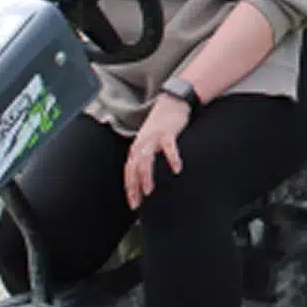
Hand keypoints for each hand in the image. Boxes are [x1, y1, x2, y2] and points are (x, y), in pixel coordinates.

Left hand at [123, 94, 188, 209]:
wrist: (172, 102)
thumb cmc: (163, 125)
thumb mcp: (151, 141)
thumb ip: (148, 156)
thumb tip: (149, 177)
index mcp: (137, 148)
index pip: (129, 172)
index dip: (130, 189)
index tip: (134, 204)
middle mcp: (142, 144)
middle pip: (133, 168)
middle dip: (134, 186)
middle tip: (139, 202)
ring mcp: (154, 137)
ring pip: (145, 159)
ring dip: (145, 176)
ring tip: (150, 190)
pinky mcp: (168, 131)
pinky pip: (168, 147)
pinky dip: (171, 158)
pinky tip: (177, 169)